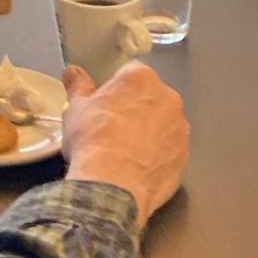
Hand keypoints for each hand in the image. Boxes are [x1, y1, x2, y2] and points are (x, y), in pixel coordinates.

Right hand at [60, 63, 189, 224]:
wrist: (113, 184)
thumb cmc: (93, 140)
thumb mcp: (76, 109)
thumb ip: (78, 86)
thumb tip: (73, 72)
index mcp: (140, 78)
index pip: (129, 73)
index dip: (114, 89)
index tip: (103, 104)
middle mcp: (167, 97)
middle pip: (150, 97)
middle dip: (134, 109)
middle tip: (112, 128)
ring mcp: (180, 128)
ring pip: (163, 123)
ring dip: (148, 131)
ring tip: (124, 151)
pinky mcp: (185, 155)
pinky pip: (170, 149)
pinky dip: (157, 155)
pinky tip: (136, 167)